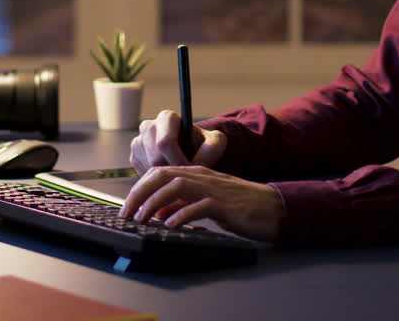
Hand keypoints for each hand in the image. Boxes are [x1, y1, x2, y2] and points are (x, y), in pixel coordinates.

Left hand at [119, 165, 284, 242]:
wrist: (271, 208)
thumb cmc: (239, 206)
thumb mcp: (205, 203)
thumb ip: (182, 204)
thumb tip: (158, 212)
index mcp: (196, 174)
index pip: (159, 173)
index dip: (139, 189)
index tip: (126, 208)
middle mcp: (202, 176)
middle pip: (162, 175)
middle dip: (140, 194)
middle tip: (126, 214)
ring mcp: (213, 188)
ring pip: (176, 186)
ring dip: (154, 203)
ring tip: (142, 220)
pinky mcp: (225, 204)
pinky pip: (199, 205)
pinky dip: (181, 214)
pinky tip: (171, 225)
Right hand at [130, 109, 226, 172]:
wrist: (191, 151)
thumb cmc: (203, 145)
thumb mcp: (215, 142)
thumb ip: (212, 148)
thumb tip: (196, 161)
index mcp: (166, 118)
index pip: (165, 141)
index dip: (178, 160)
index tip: (190, 169)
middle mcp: (148, 127)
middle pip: (155, 158)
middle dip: (172, 171)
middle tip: (186, 177)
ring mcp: (138, 142)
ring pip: (148, 169)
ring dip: (166, 178)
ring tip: (180, 176)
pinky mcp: (134, 158)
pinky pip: (143, 175)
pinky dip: (158, 181)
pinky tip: (170, 176)